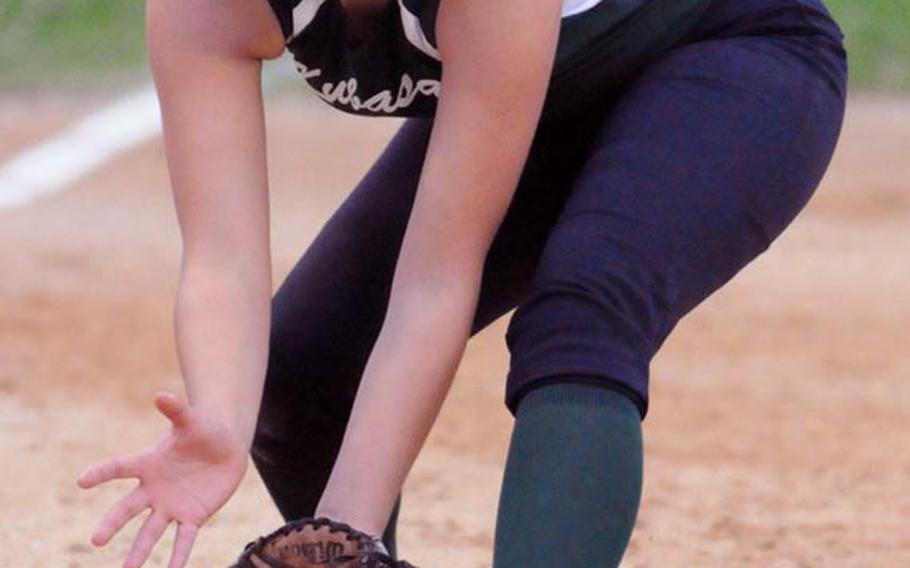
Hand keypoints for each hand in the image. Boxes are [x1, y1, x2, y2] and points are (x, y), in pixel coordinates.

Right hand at [77, 392, 248, 567]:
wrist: (227, 448)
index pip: (119, 468)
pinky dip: (177, 557)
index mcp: (148, 463)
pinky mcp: (192, 516)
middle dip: (112, 523)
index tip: (82, 480)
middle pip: (128, 508)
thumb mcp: (192, 420)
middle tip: (96, 540)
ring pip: (150, 531)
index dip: (102, 473)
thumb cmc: (204, 431)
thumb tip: (162, 395)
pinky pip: (183, 540)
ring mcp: (171, 505)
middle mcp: (154, 489)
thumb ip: (176, 410)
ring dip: (139, 552)